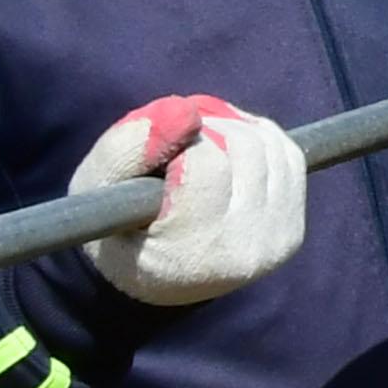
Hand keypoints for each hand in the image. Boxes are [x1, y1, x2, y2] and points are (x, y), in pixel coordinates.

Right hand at [71, 97, 305, 307]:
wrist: (154, 275)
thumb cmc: (116, 225)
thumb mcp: (95, 187)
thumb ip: (128, 147)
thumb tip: (185, 112)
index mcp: (189, 253)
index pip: (209, 160)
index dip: (183, 142)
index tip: (164, 159)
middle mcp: (242, 252)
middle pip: (244, 146)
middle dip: (210, 130)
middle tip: (182, 146)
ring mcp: (275, 242)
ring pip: (269, 144)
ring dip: (235, 130)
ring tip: (200, 152)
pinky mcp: (292, 231)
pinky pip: (289, 156)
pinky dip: (259, 140)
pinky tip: (229, 156)